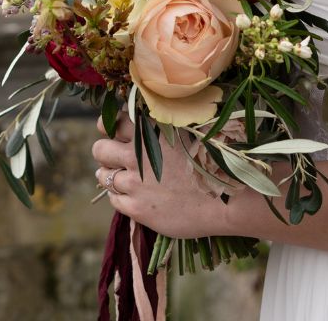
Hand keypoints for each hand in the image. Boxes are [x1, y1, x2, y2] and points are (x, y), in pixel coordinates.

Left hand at [92, 113, 232, 238]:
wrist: (227, 199)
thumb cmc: (217, 162)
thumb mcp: (194, 133)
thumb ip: (168, 127)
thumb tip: (150, 120)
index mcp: (155, 132)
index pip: (116, 121)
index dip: (110, 124)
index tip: (115, 130)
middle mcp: (140, 154)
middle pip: (100, 148)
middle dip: (105, 151)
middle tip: (117, 157)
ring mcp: (135, 182)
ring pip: (103, 175)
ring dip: (111, 175)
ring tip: (128, 177)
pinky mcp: (135, 207)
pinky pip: (113, 199)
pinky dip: (121, 196)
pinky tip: (139, 195)